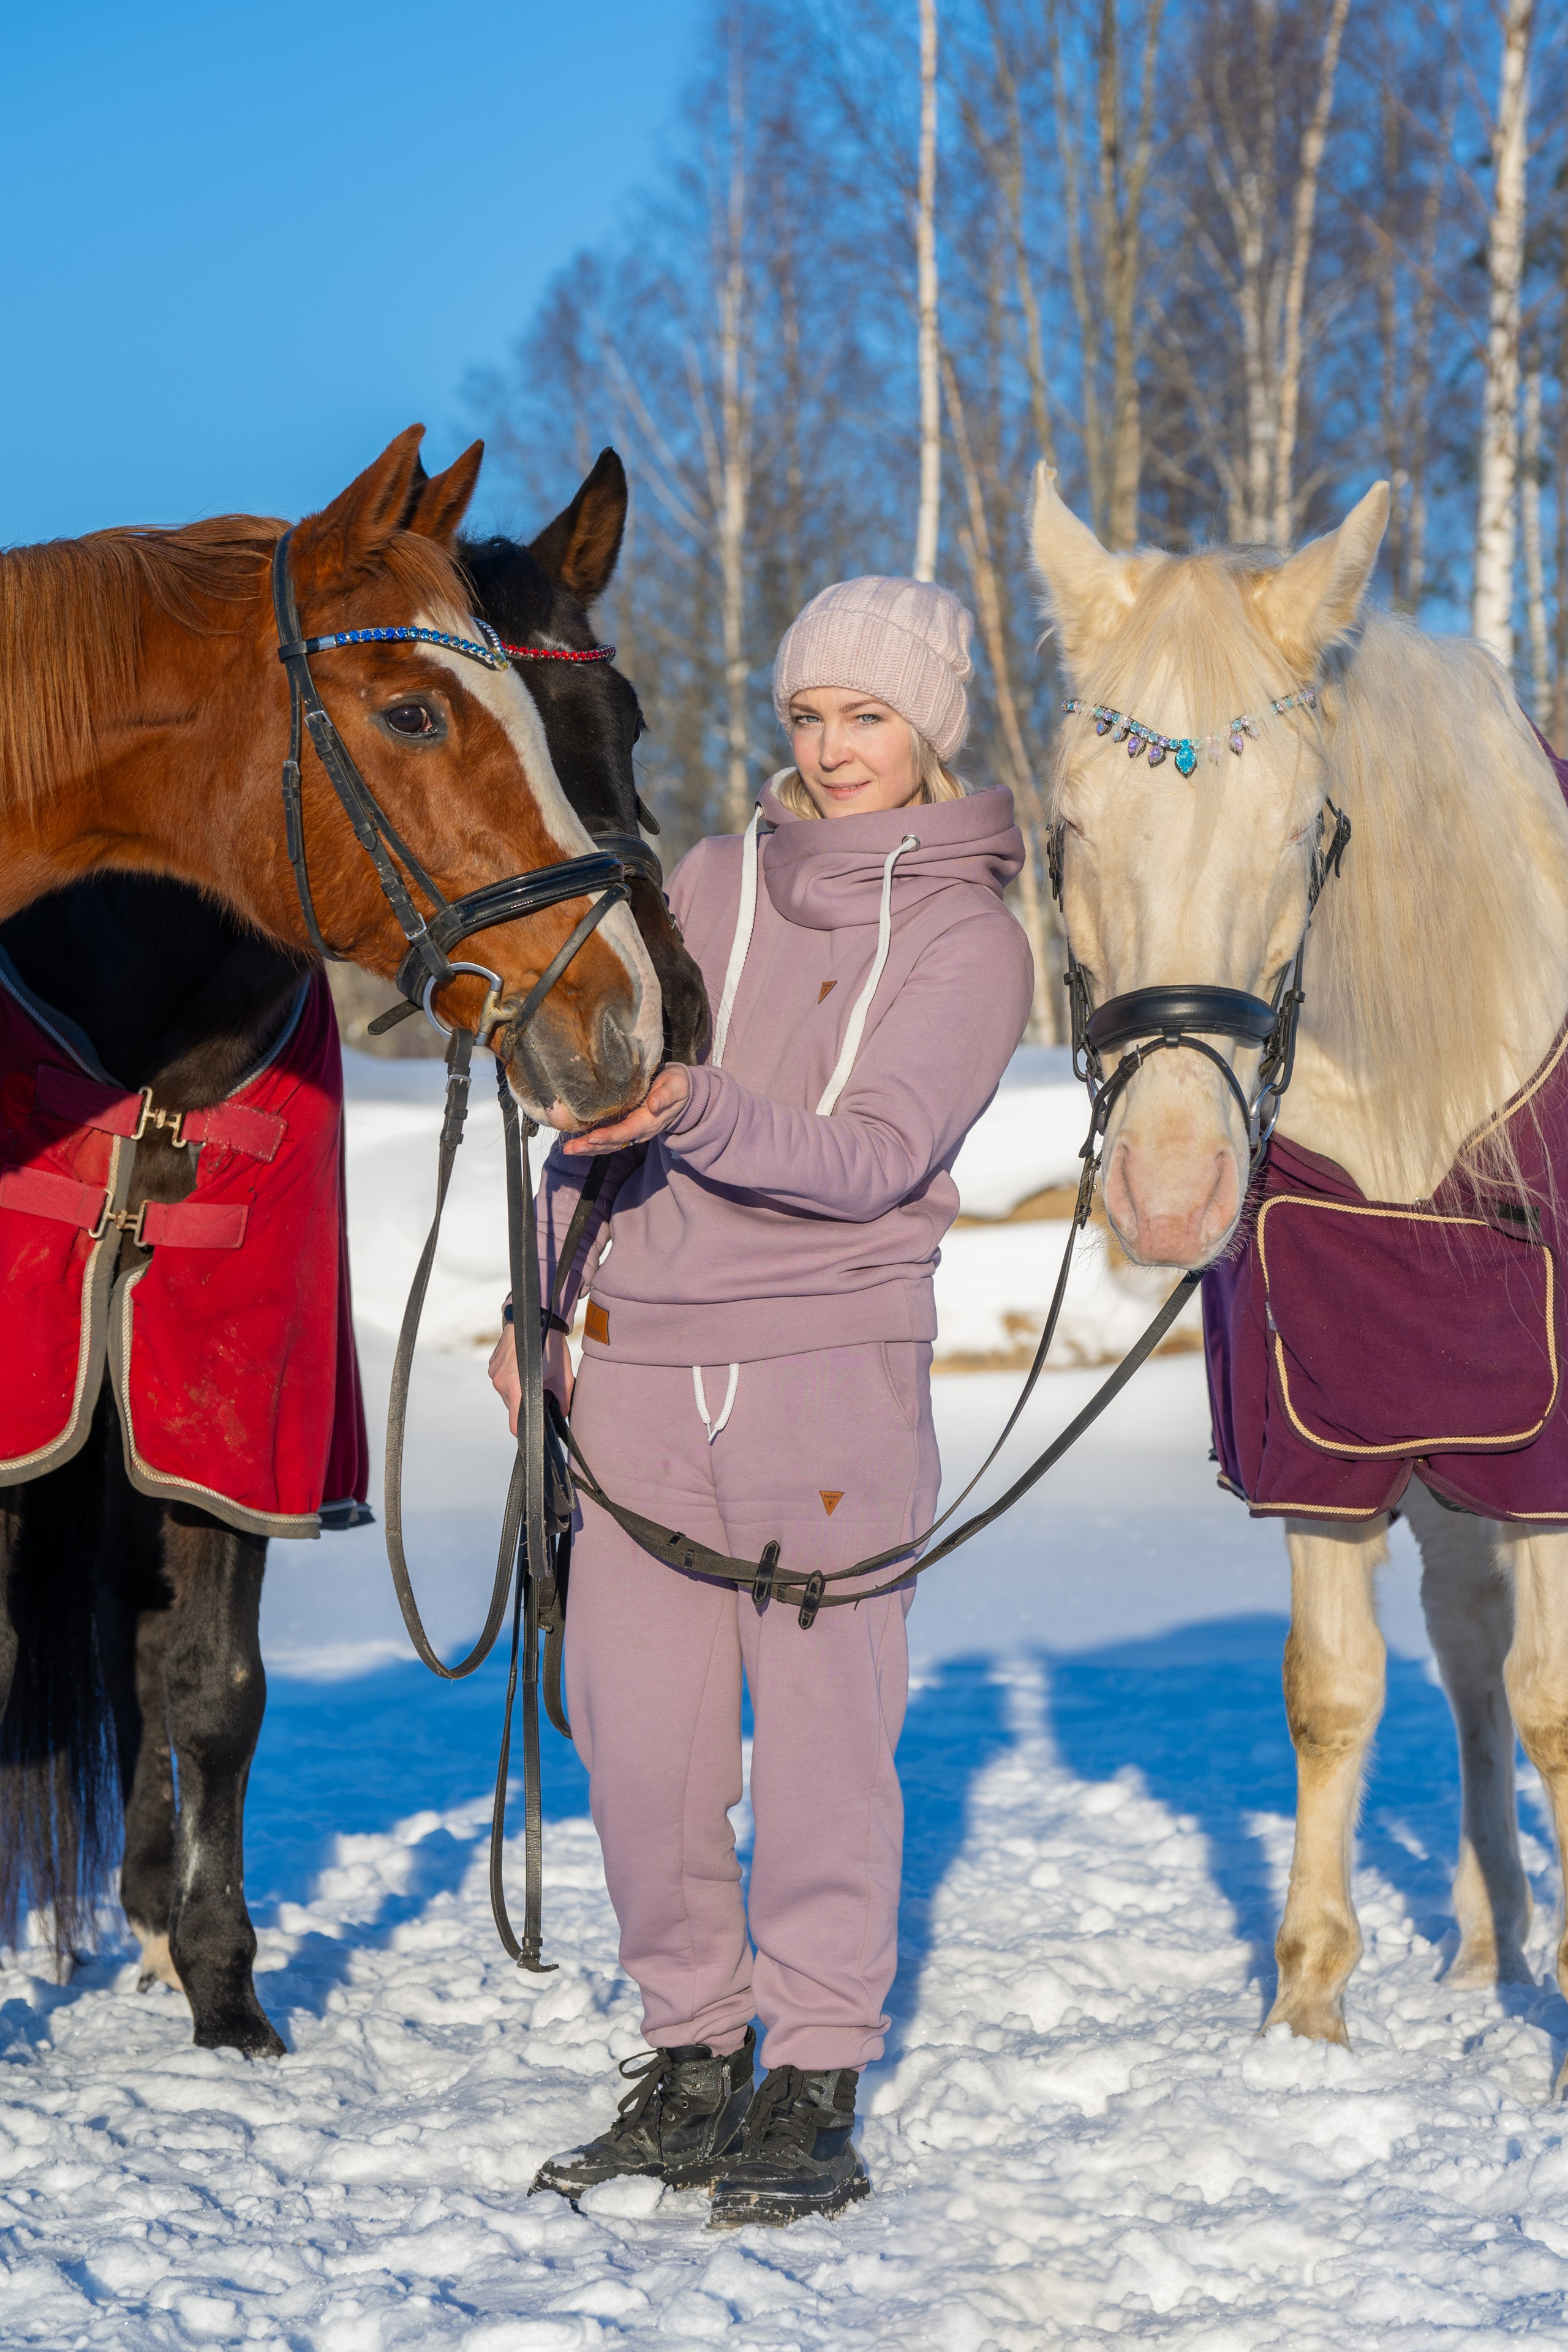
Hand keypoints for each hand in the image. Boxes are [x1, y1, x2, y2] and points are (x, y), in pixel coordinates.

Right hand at [487, 1319, 574, 1435]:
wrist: (536, 1317)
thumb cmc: (550, 1346)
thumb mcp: (563, 1376)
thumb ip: (563, 1401)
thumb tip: (562, 1416)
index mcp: (516, 1389)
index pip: (514, 1424)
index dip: (525, 1430)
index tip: (534, 1428)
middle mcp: (500, 1383)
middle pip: (512, 1407)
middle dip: (526, 1402)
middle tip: (541, 1388)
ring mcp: (494, 1373)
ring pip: (507, 1393)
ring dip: (518, 1390)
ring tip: (532, 1373)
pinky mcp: (492, 1365)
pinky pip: (501, 1380)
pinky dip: (512, 1378)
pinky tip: (523, 1365)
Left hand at [562, 1061, 691, 1154]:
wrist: (681, 1094)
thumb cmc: (677, 1086)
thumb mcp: (676, 1086)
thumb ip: (666, 1095)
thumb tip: (653, 1104)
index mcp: (649, 1121)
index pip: (627, 1131)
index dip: (610, 1136)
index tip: (592, 1138)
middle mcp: (639, 1132)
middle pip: (613, 1143)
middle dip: (591, 1147)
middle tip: (570, 1148)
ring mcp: (632, 1132)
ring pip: (608, 1145)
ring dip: (588, 1148)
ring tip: (568, 1149)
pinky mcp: (626, 1129)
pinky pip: (608, 1140)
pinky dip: (592, 1144)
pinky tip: (576, 1143)